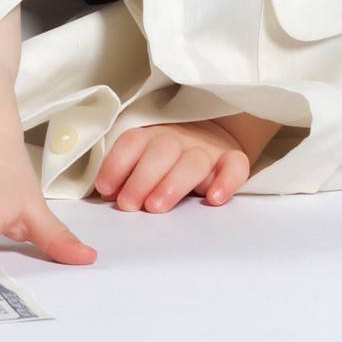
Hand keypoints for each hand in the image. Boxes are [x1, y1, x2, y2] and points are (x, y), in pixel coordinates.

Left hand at [93, 118, 255, 212]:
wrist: (213, 135)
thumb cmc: (167, 159)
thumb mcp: (144, 160)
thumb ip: (126, 177)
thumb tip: (107, 197)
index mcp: (152, 137)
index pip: (133, 142)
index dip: (117, 163)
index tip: (105, 189)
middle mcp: (179, 139)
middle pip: (162, 151)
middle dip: (142, 178)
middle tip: (129, 205)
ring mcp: (207, 149)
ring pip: (193, 161)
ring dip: (173, 183)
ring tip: (156, 207)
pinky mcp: (231, 160)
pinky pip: (235, 165)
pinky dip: (227, 180)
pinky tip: (214, 199)